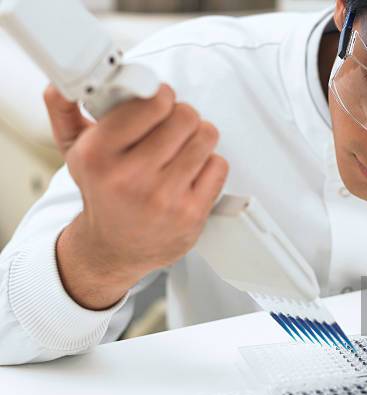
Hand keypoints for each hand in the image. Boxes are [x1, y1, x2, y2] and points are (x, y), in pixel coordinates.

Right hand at [44, 84, 227, 309]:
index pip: (150, 103)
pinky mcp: (191, 214)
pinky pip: (218, 165)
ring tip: (183, 149)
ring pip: (206, 137)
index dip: (161, 96)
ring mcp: (164, 198)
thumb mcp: (75, 154)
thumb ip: (65, 113)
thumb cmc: (104, 196)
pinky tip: (192, 173)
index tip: (160, 100)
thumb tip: (59, 86)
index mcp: (98, 155)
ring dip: (199, 138)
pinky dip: (210, 164)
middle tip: (174, 127)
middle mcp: (131, 178)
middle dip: (181, 116)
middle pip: (185, 116)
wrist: (115, 248)